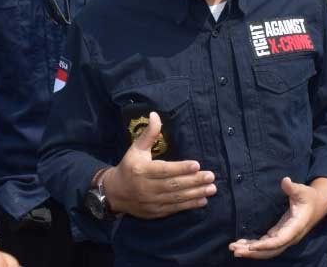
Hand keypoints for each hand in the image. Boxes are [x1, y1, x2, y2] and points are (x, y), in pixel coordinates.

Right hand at [100, 112, 216, 218]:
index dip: (181, 168)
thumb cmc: (129, 166)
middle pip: (173, 185)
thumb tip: (155, 114)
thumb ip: (149, 133)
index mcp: (141, 170)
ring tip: (211, 189)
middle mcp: (146, 187)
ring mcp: (151, 202)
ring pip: (176, 198)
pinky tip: (202, 201)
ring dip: (195, 194)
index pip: (164, 170)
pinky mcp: (155, 212)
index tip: (197, 164)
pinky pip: (174, 209)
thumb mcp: (136, 149)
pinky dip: (189, 206)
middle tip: (211, 176)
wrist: (115, 193)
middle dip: (193, 181)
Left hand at [228, 176, 326, 259]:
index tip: (252, 246)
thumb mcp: (302, 191)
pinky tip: (241, 244)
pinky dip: (254, 246)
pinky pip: (266, 244)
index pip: (280, 240)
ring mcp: (284, 237)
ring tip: (234, 249)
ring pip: (267, 250)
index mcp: (295, 227)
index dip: (266, 245)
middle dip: (253, 253)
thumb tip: (285, 180)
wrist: (317, 205)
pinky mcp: (279, 235)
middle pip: (271, 250)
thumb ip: (293, 188)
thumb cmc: (309, 197)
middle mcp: (290, 237)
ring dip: (251, 251)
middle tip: (235, 251)